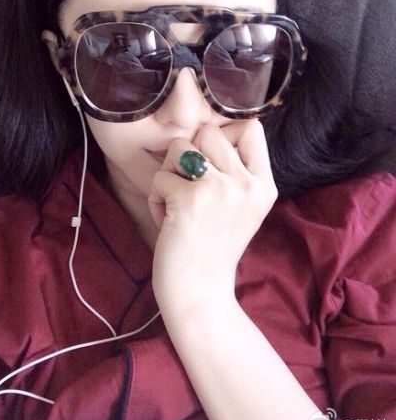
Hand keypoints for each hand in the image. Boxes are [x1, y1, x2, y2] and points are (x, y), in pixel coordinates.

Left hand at [148, 120, 277, 310]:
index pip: (252, 127)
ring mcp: (221, 189)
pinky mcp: (190, 199)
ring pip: (180, 147)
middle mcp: (247, 183)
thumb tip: (210, 130)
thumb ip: (237, 171)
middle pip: (209, 132)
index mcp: (264, 184)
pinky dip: (155, 198)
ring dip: (170, 173)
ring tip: (177, 203)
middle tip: (189, 187)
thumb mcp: (243, 207)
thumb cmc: (213, 247)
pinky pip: (159, 177)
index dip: (224, 135)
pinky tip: (167, 220)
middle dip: (190, 155)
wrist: (200, 292)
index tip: (211, 162)